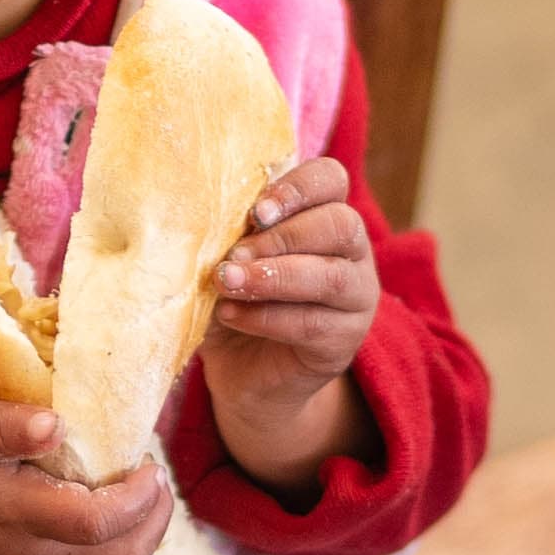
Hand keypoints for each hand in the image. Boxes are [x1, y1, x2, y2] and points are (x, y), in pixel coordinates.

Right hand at [0, 398, 172, 554]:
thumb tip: (56, 423)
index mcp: (9, 513)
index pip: (97, 521)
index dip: (139, 495)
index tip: (147, 458)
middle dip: (156, 517)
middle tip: (155, 472)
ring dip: (144, 534)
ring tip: (141, 489)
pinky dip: (121, 547)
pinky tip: (112, 509)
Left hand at [200, 157, 380, 496]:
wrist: (242, 375)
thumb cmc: (232, 301)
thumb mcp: (226, 259)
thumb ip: (229, 235)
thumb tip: (197, 216)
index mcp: (323, 216)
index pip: (330, 180)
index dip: (297, 188)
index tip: (255, 213)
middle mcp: (351, 252)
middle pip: (341, 224)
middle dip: (283, 237)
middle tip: (234, 255)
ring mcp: (356, 298)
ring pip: (331, 276)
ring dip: (273, 277)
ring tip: (227, 282)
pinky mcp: (344, 341)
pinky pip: (313, 323)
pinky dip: (265, 318)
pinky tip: (230, 316)